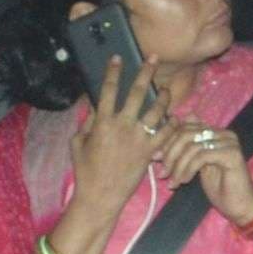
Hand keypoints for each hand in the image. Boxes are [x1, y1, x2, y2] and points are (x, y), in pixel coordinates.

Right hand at [71, 57, 167, 215]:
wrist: (101, 196)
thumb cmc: (85, 170)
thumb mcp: (77, 143)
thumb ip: (87, 122)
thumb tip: (93, 105)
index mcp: (102, 122)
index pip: (108, 90)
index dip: (113, 72)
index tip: (118, 58)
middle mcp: (122, 126)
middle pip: (137, 93)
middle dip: (146, 73)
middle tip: (153, 58)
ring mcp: (138, 138)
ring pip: (156, 110)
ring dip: (164, 96)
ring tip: (166, 88)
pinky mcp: (150, 151)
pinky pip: (165, 133)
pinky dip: (172, 123)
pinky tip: (174, 117)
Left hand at [159, 123, 252, 224]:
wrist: (240, 207)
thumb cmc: (219, 188)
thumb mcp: (196, 165)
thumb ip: (187, 149)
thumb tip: (170, 129)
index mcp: (215, 133)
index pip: (185, 127)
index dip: (168, 142)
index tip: (156, 158)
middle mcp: (223, 133)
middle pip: (186, 133)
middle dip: (170, 153)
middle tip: (163, 172)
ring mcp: (229, 142)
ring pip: (192, 146)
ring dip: (178, 165)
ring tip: (172, 182)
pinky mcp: (232, 154)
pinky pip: (201, 156)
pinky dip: (188, 169)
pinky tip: (184, 181)